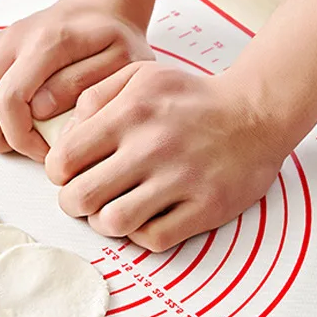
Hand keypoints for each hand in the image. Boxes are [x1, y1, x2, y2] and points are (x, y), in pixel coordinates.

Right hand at [0, 0, 153, 161]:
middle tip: (28, 146)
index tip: (49, 152)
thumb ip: (82, 85)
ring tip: (11, 133)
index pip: (8, 100)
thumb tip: (40, 109)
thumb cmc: (117, 39)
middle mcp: (13, 39)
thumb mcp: (122, 64)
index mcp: (46, 43)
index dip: (22, 139)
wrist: (104, 6)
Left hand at [45, 62, 290, 251]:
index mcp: (130, 114)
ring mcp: (180, 179)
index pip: (64, 160)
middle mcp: (152, 146)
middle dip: (74, 203)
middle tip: (86, 198)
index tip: (70, 175)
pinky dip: (143, 234)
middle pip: (80, 197)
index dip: (58, 174)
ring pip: (113, 223)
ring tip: (115, 210)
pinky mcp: (206, 206)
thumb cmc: (191, 98)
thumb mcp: (140, 78)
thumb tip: (64, 136)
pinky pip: (154, 238)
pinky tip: (148, 218)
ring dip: (106, 222)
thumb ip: (95, 97)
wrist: (257, 111)